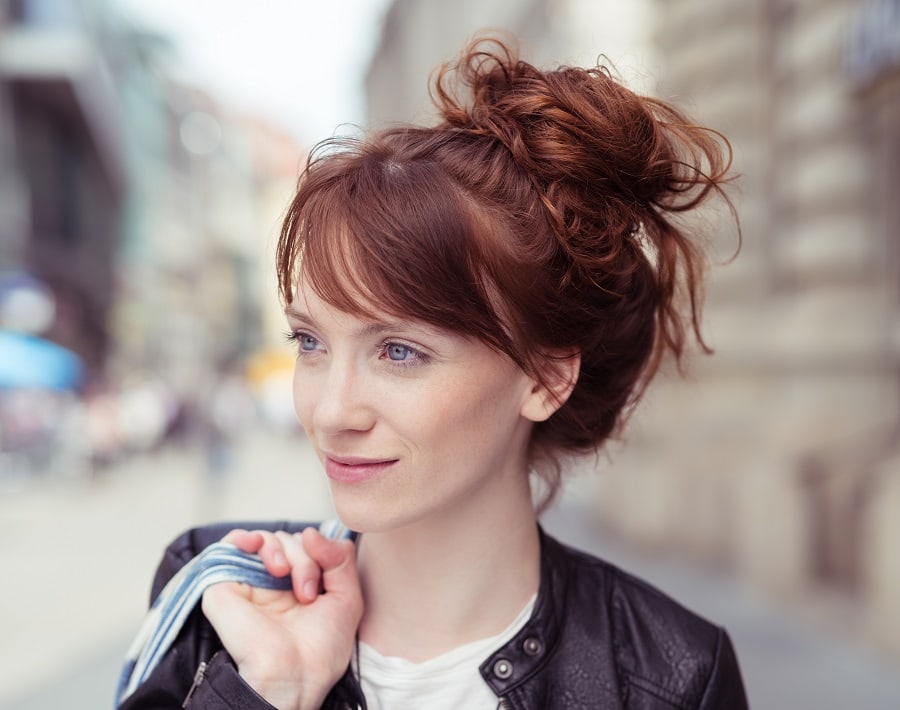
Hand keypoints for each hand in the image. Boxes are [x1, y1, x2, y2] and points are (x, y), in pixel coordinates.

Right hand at [201, 527, 362, 709]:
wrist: (293, 677)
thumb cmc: (321, 649)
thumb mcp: (346, 599)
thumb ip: (339, 559)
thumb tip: (309, 532)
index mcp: (300, 586)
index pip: (310, 547)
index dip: (321, 552)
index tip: (326, 580)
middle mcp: (275, 583)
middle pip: (291, 541)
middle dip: (304, 558)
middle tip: (307, 593)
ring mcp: (251, 583)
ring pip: (268, 540)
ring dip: (282, 549)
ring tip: (283, 575)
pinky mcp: (225, 586)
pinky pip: (231, 544)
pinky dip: (245, 536)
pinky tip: (256, 545)